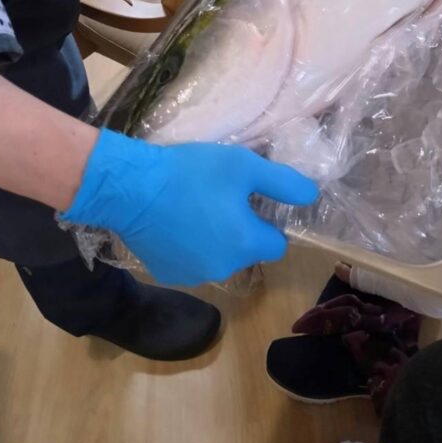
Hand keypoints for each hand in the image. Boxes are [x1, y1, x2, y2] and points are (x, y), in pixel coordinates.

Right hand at [61, 129, 318, 285]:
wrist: (130, 187)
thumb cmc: (191, 173)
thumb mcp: (244, 166)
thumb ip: (283, 183)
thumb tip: (312, 196)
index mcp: (245, 244)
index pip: (277, 244)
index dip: (270, 222)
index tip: (254, 201)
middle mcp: (223, 268)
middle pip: (247, 251)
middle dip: (241, 229)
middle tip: (222, 197)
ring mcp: (192, 275)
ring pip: (218, 257)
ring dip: (215, 239)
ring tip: (195, 207)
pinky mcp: (166, 274)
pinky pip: (191, 261)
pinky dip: (189, 246)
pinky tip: (174, 222)